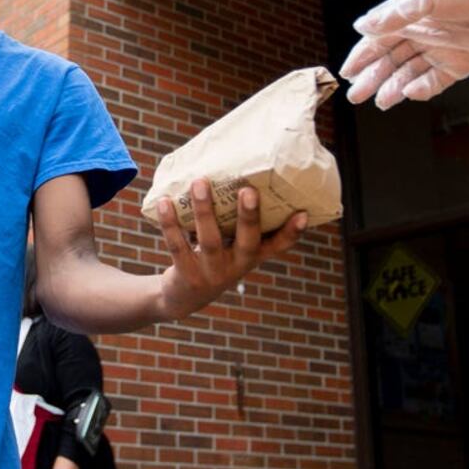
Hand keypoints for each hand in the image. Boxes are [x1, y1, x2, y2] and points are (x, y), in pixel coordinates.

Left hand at [154, 179, 305, 320]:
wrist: (183, 297)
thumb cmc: (213, 258)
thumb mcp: (230, 246)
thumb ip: (234, 221)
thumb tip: (231, 171)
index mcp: (252, 256)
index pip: (278, 245)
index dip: (292, 232)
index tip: (302, 213)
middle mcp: (237, 267)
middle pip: (247, 242)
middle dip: (248, 217)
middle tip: (248, 190)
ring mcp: (212, 273)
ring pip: (210, 240)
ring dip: (204, 210)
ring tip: (199, 182)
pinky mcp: (187, 275)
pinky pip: (178, 246)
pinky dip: (170, 223)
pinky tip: (166, 202)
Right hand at [339, 0, 468, 109]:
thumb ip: (395, 15)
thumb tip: (361, 26)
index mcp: (412, 15)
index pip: (379, 38)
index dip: (362, 54)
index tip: (347, 71)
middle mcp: (423, 34)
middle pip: (390, 60)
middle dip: (372, 77)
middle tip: (355, 95)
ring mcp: (439, 51)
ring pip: (408, 74)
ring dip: (392, 87)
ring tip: (378, 101)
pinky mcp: (458, 66)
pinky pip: (433, 82)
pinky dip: (420, 89)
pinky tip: (407, 93)